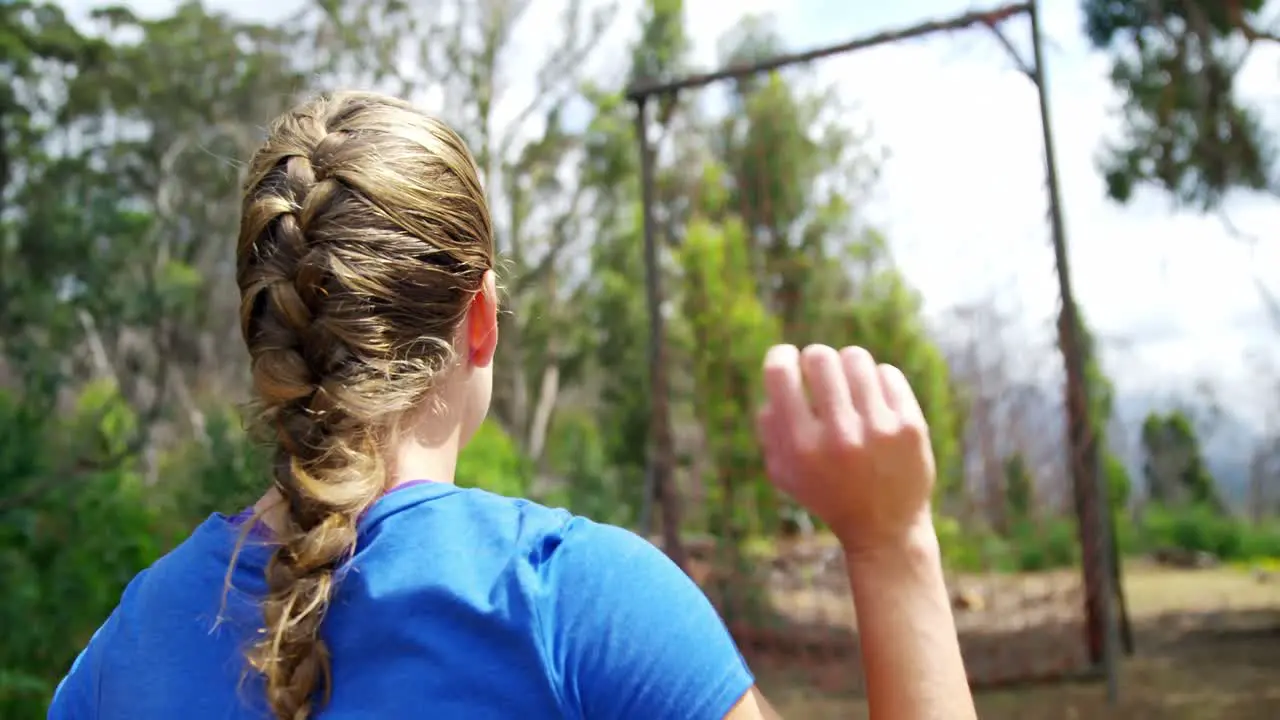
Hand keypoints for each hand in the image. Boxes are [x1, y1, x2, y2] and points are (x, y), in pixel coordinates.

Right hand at [756, 344, 935, 555]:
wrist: (885, 529)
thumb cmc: (826, 493)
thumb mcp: (784, 471)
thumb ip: (769, 425)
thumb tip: (779, 371)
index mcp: (801, 447)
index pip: (781, 373)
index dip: (780, 356)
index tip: (786, 358)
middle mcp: (840, 436)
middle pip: (820, 357)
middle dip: (815, 359)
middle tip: (819, 374)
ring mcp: (878, 429)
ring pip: (856, 358)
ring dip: (847, 366)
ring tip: (848, 385)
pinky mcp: (910, 426)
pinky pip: (887, 373)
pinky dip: (876, 381)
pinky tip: (873, 400)